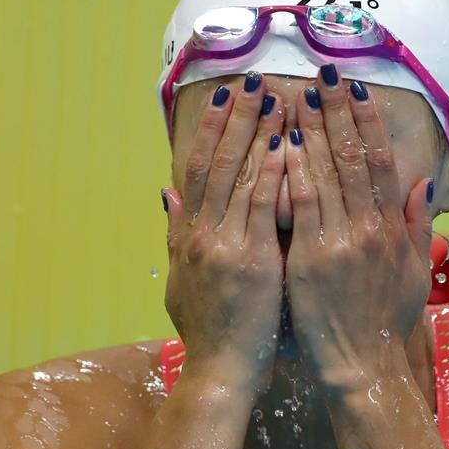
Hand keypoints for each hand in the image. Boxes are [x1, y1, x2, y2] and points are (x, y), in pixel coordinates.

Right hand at [164, 72, 286, 396]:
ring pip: (239, 176)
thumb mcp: (180, 280)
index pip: (198, 169)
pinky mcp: (252, 260)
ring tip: (273, 95)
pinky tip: (283, 143)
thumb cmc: (209, 330)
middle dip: (235, 118)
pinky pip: (262, 207)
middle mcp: (202, 232)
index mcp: (189, 234)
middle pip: (216, 162)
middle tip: (254, 78)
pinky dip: (272, 173)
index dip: (211, 130)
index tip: (226, 97)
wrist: (221, 370)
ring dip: (256, 132)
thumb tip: (165, 194)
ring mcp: (225, 244)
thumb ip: (174, 235)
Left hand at [283, 65, 432, 391]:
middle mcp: (371, 228)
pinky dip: (292, 172)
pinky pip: (301, 205)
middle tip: (322, 72)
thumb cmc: (386, 323)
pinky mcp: (311, 259)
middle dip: (337, 111)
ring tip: (296, 95)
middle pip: (354, 156)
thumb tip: (424, 184)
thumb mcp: (414, 274)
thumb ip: (419, 227)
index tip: (354, 90)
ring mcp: (341, 241)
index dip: (367, 123)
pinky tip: (281, 143)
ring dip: (311, 130)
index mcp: (394, 229)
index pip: (382, 162)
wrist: (364, 367)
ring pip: (326, 173)